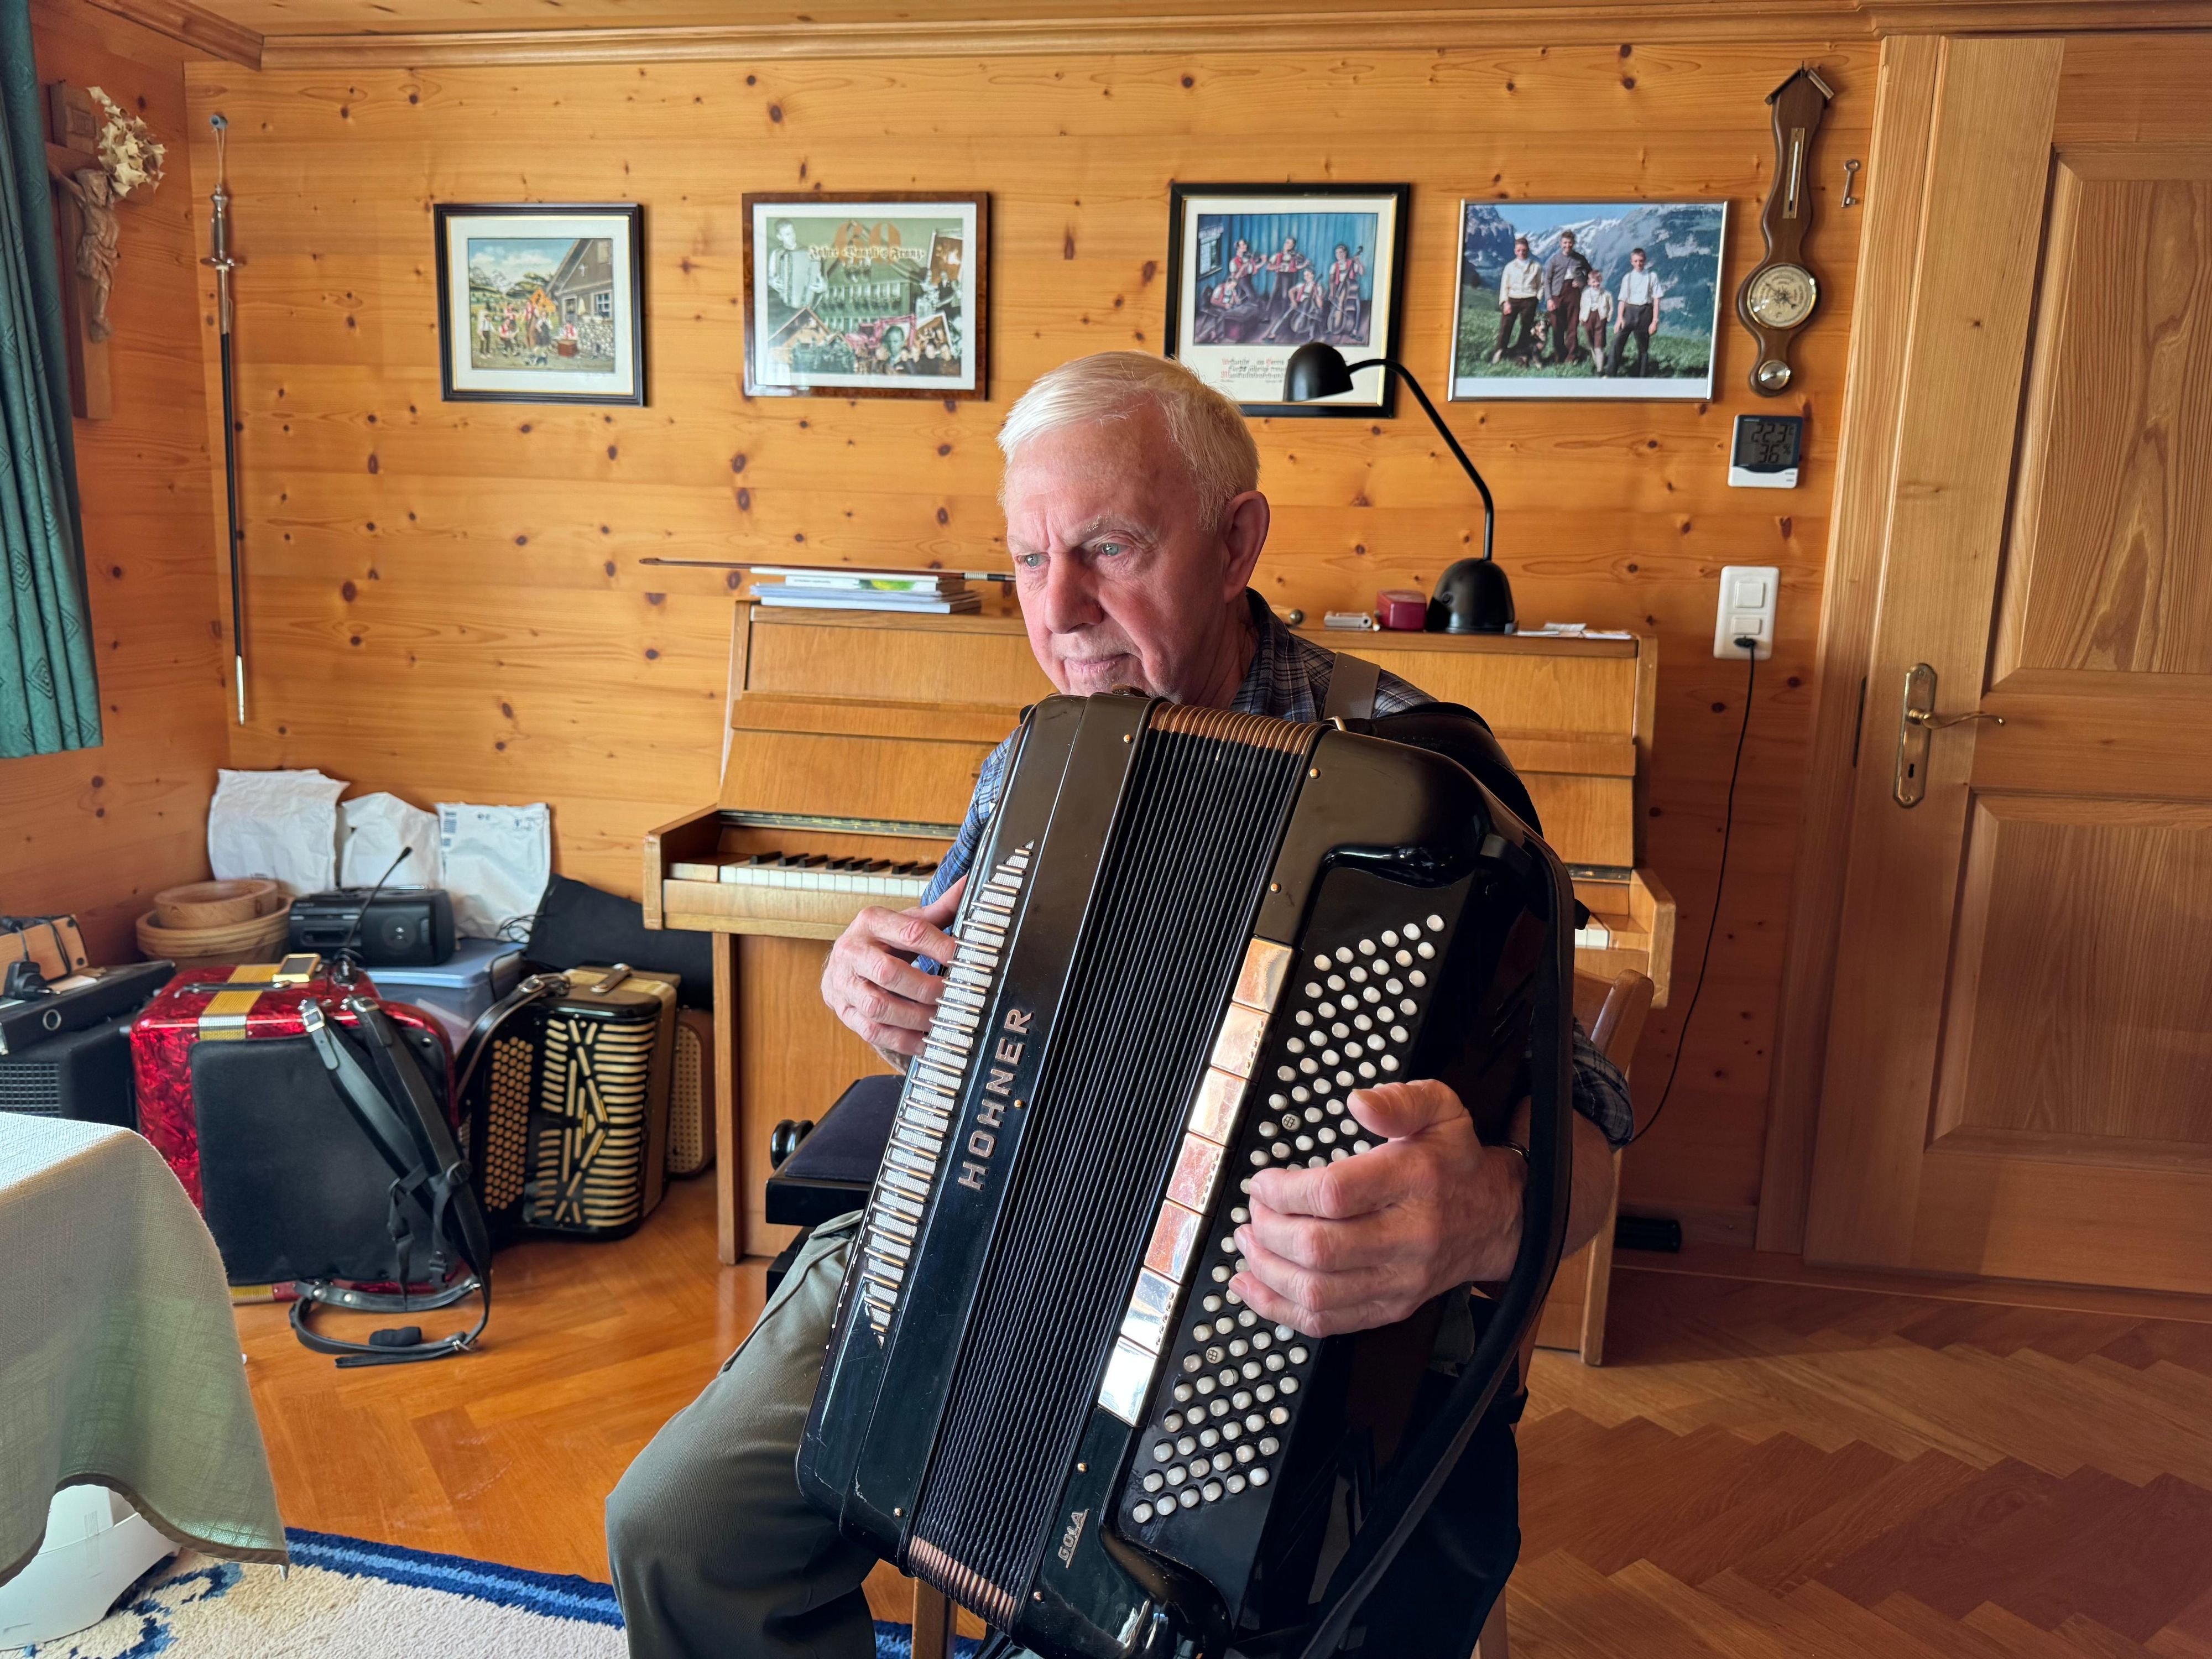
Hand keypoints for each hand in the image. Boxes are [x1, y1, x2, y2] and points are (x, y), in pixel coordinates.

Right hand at [819, 876, 965, 1058]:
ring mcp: (844, 985)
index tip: (965, 959)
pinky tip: (927, 1040)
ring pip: (877, 1006)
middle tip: (953, 995)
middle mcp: (852, 951)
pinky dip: (903, 1039)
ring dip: (915, 1017)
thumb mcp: (906, 920)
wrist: (843, 963)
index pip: (910, 931)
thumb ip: (939, 909)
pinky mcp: (844, 1012)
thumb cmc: (882, 941)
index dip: (940, 946)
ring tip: (942, 1020)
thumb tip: (972, 883)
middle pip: (888, 972)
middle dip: (925, 987)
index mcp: (871, 921)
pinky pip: (872, 1031)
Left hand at [1231, 1079, 1523, 1336]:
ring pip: (1318, 1293)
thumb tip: (1359, 1102)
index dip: (1285, 1191)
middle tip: (1255, 1211)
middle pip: (1320, 1249)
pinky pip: (1327, 1323)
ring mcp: (1401, 1280)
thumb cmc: (1454, 1161)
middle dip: (1270, 1231)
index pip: (1335, 1195)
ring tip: (1249, 1242)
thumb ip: (1400, 1101)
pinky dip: (1280, 1308)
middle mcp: (1410, 1237)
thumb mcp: (1439, 1109)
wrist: (1496, 1218)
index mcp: (1415, 1181)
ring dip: (1268, 1270)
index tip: (1263, 1182)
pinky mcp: (1392, 1308)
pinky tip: (1253, 1286)